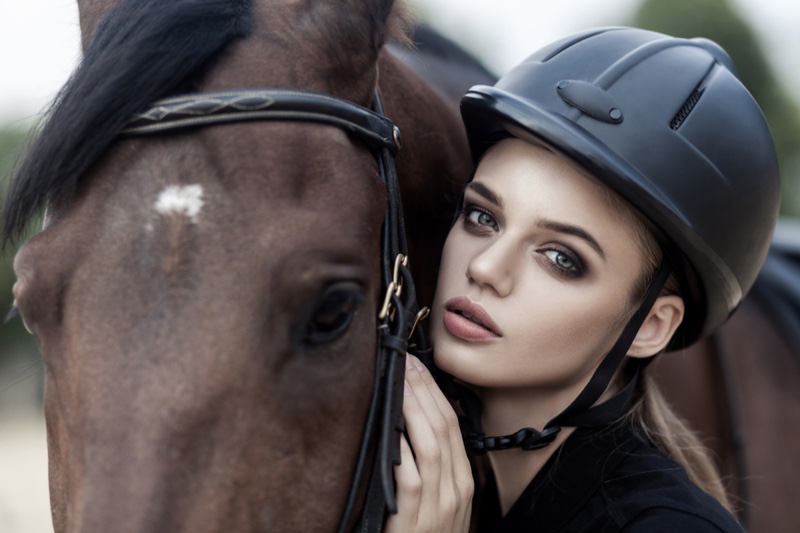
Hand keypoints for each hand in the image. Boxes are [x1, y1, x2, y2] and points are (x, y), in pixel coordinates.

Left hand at [385, 354, 472, 532]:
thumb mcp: (441, 501)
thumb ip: (433, 467)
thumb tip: (413, 424)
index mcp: (463, 480)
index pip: (452, 424)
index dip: (434, 391)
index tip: (417, 366)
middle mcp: (456, 488)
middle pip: (443, 426)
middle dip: (424, 389)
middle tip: (406, 362)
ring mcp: (438, 503)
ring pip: (431, 443)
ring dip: (414, 407)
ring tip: (399, 381)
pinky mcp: (414, 517)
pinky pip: (410, 475)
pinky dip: (402, 446)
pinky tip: (391, 424)